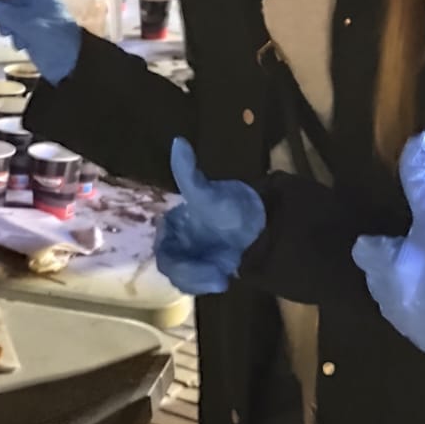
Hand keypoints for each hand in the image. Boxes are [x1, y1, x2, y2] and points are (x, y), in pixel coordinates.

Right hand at [0, 0, 81, 82]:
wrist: (69, 64)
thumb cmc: (53, 39)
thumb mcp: (28, 24)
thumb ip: (6, 11)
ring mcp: (32, 6)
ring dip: (7, 1)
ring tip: (10, 11)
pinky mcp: (28, 21)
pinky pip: (10, 14)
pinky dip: (10, 24)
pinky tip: (18, 38)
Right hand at [154, 138, 265, 297]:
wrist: (259, 219)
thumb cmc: (230, 204)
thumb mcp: (209, 192)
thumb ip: (190, 173)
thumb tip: (178, 140)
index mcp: (171, 225)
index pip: (165, 250)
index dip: (180, 263)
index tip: (202, 265)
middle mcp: (176, 242)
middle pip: (175, 268)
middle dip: (194, 276)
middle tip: (220, 279)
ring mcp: (189, 257)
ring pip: (186, 278)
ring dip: (202, 282)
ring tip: (225, 279)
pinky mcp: (203, 269)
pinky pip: (198, 283)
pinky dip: (208, 283)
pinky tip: (227, 279)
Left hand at [352, 132, 424, 357]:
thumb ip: (420, 175)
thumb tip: (415, 139)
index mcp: (384, 270)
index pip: (366, 248)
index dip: (383, 237)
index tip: (404, 231)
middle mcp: (387, 303)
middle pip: (379, 275)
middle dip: (395, 262)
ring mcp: (408, 327)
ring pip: (396, 298)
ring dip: (410, 286)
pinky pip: (418, 320)